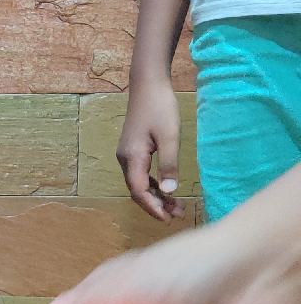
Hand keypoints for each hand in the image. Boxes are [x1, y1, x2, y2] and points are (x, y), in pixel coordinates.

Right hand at [117, 77, 184, 222]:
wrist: (148, 84)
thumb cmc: (160, 107)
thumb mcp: (170, 136)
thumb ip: (169, 165)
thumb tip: (170, 192)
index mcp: (132, 157)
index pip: (138, 190)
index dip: (152, 207)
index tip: (167, 219)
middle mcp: (125, 159)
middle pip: (137, 190)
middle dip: (156, 205)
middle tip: (178, 215)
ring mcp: (128, 154)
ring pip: (139, 183)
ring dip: (156, 196)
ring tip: (176, 206)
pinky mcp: (133, 150)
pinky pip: (140, 174)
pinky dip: (153, 185)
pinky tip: (167, 189)